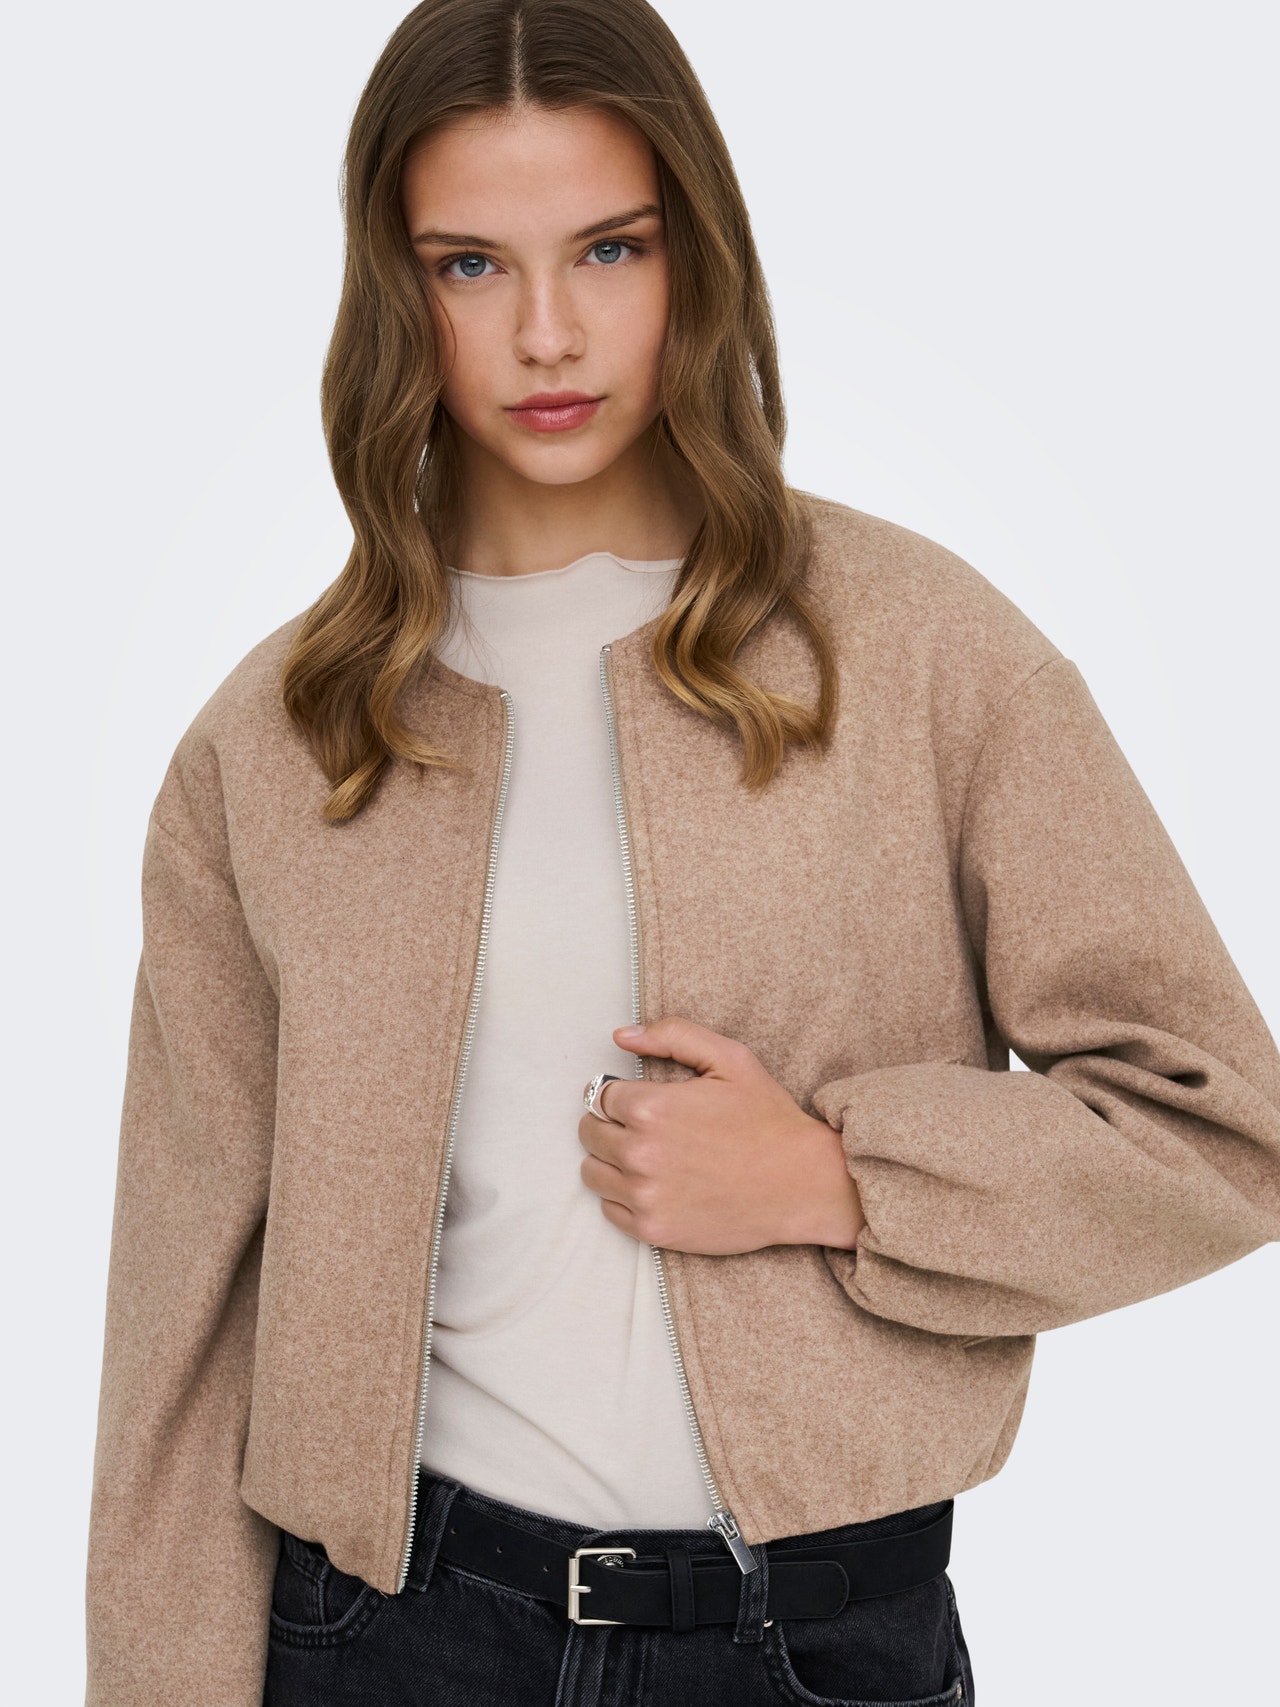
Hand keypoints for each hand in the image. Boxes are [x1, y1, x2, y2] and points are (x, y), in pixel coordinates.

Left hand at [578, 1016, 864, 1255]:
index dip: (619, 1095)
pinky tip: (653, 1184)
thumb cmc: (767, 1118)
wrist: (802, 1183)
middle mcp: (639, 1154)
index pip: (600, 1096)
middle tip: (642, 1128)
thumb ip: (671, 1036)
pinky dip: (623, 1196)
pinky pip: (609, 1209)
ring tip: (645, 1155)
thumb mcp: (729, 1059)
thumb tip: (620, 1036)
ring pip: (592, 1172)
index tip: (637, 1101)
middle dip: (609, 1125)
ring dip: (610, 1160)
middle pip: (590, 1133)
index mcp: (651, 1108)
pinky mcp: (653, 1230)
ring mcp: (644, 1196)